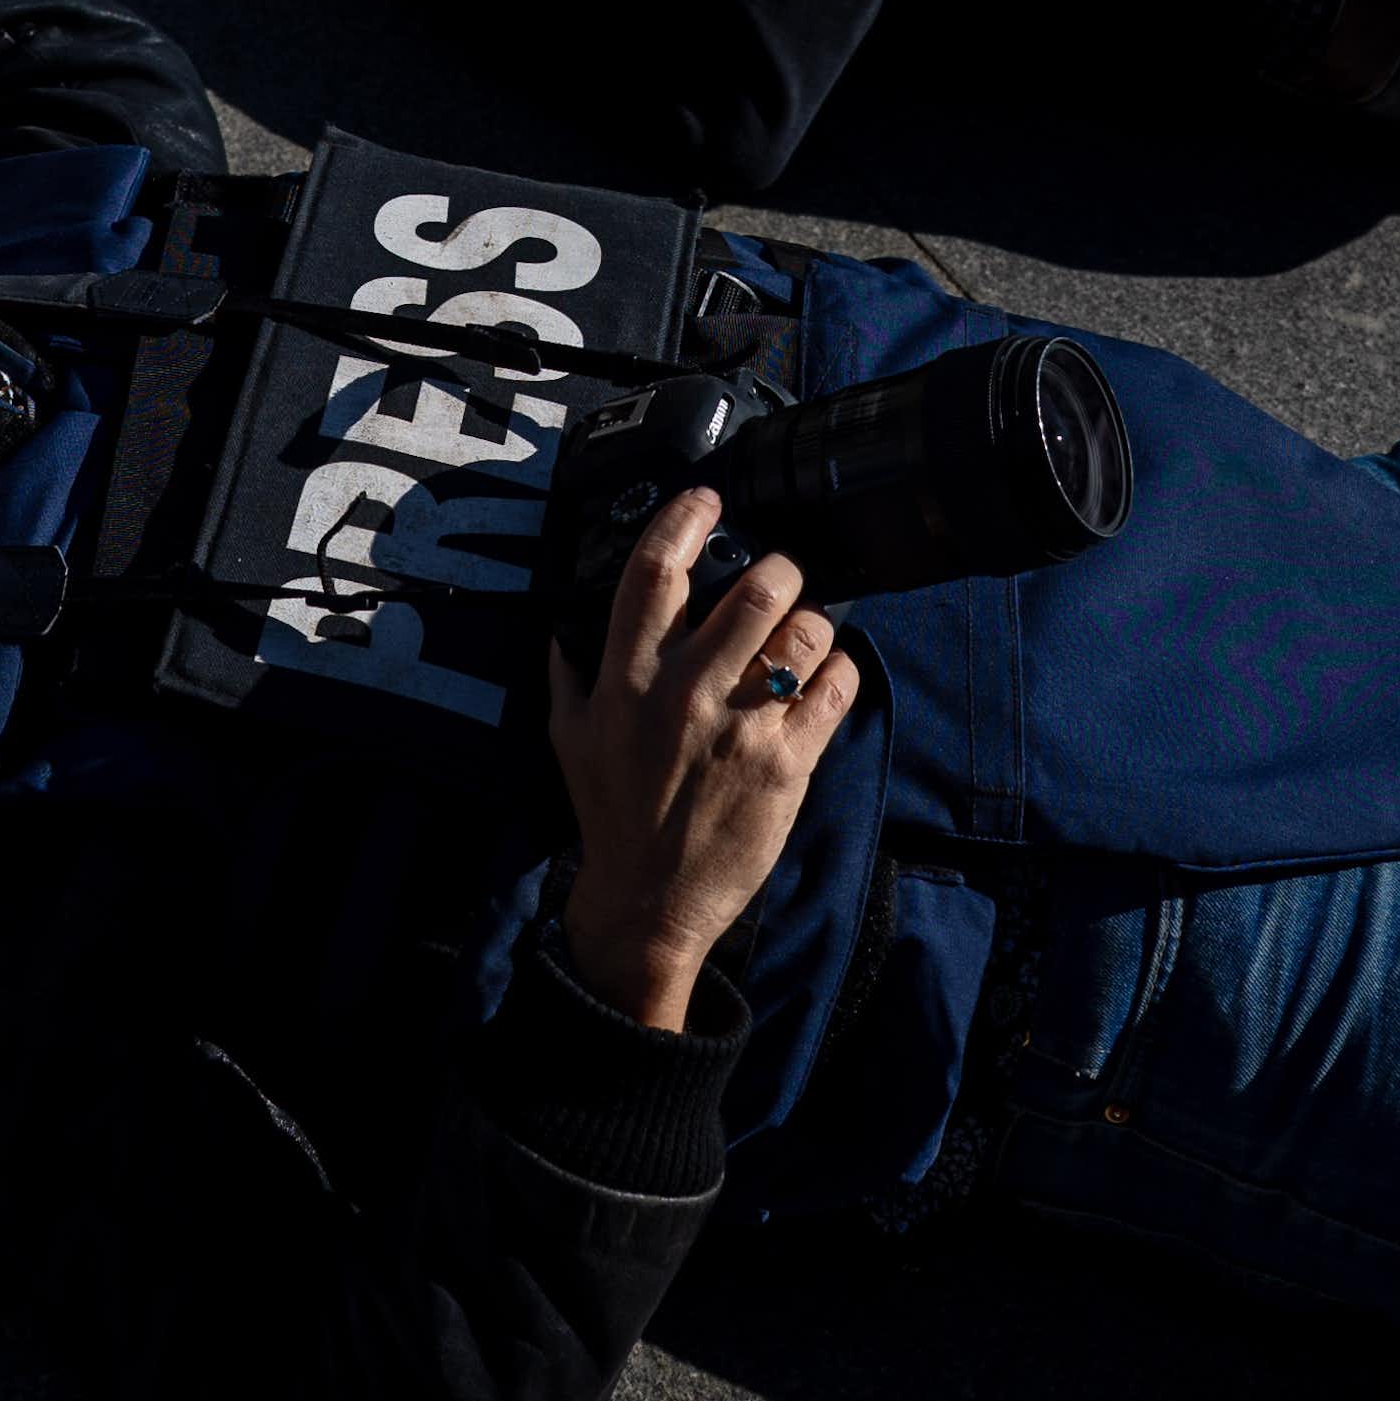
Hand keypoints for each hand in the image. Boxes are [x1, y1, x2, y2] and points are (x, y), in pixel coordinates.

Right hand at [550, 490, 859, 1031]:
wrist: (648, 902)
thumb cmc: (610, 815)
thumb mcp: (568, 739)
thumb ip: (567, 676)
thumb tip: (560, 629)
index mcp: (625, 679)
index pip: (655, 572)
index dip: (685, 518)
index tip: (707, 498)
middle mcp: (684, 694)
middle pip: (753, 589)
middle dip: (778, 568)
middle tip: (778, 576)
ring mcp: (741, 729)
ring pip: (804, 631)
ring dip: (811, 620)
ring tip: (802, 633)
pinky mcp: (788, 765)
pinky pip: (836, 688)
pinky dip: (838, 671)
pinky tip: (823, 679)